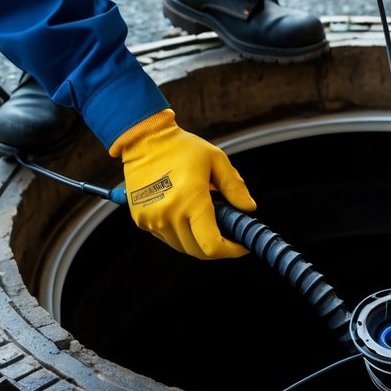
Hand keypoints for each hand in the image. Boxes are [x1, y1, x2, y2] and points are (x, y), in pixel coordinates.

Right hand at [112, 109, 256, 258]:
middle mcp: (169, 214)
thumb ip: (234, 187)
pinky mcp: (141, 220)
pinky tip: (186, 215)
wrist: (143, 139)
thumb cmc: (181, 147)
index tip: (241, 245)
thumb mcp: (216, 159)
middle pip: (199, 251)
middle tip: (229, 235)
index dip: (231, 251)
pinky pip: (167, 237)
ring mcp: (152, 219)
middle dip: (218, 247)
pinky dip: (181, 233)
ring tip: (206, 220)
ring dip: (198, 240)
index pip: (212, 245)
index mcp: (191, 200)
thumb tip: (249, 209)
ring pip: (183, 246)